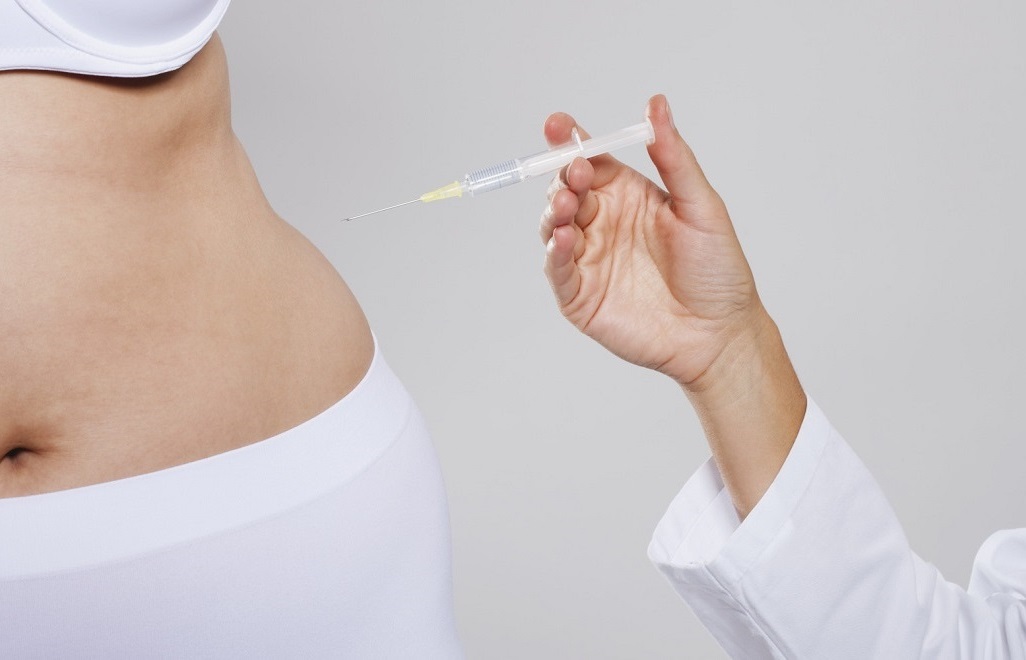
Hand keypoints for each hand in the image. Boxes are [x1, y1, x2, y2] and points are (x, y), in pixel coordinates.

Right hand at [540, 95, 765, 386]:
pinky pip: (557, 268)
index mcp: (627, 195)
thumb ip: (674, 157)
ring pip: (553, 225)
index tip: (560, 125)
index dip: (571, 141)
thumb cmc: (718, 270)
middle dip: (562, 177)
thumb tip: (657, 103)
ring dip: (553, 210)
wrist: (719, 334)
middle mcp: (603, 223)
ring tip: (567, 205)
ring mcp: (589, 258)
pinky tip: (563, 237)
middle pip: (565, 189)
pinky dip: (553, 251)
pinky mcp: (580, 295)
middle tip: (576, 174)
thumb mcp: (701, 206)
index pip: (590, 160)